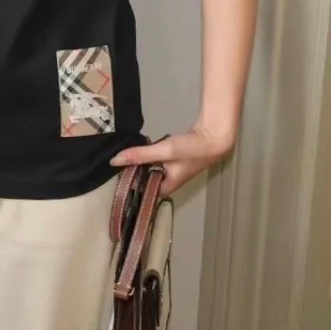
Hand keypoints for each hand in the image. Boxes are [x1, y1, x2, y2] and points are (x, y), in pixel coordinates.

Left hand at [109, 122, 234, 195]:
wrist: (215, 136)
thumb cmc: (192, 149)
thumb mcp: (164, 151)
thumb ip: (141, 154)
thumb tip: (114, 161)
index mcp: (168, 185)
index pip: (145, 192)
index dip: (131, 187)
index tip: (114, 179)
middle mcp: (170, 180)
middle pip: (148, 181)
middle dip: (134, 174)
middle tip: (115, 166)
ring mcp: (174, 168)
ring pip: (152, 169)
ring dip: (141, 164)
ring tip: (122, 157)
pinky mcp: (176, 157)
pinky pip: (158, 160)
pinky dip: (149, 155)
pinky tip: (141, 148)